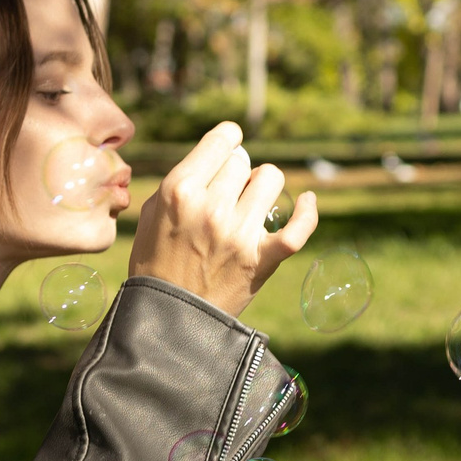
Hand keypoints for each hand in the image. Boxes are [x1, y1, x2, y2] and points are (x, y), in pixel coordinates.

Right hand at [129, 121, 317, 315]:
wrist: (167, 319)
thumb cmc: (156, 264)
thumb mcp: (153, 215)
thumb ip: (180, 182)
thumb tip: (216, 158)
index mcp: (178, 192)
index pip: (221, 141)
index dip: (228, 141)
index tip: (229, 148)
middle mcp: (210, 208)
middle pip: (243, 162)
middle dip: (236, 174)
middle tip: (226, 196)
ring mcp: (239, 234)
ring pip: (271, 179)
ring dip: (262, 187)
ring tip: (251, 203)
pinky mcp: (261, 260)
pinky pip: (298, 227)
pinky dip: (307, 212)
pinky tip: (307, 201)